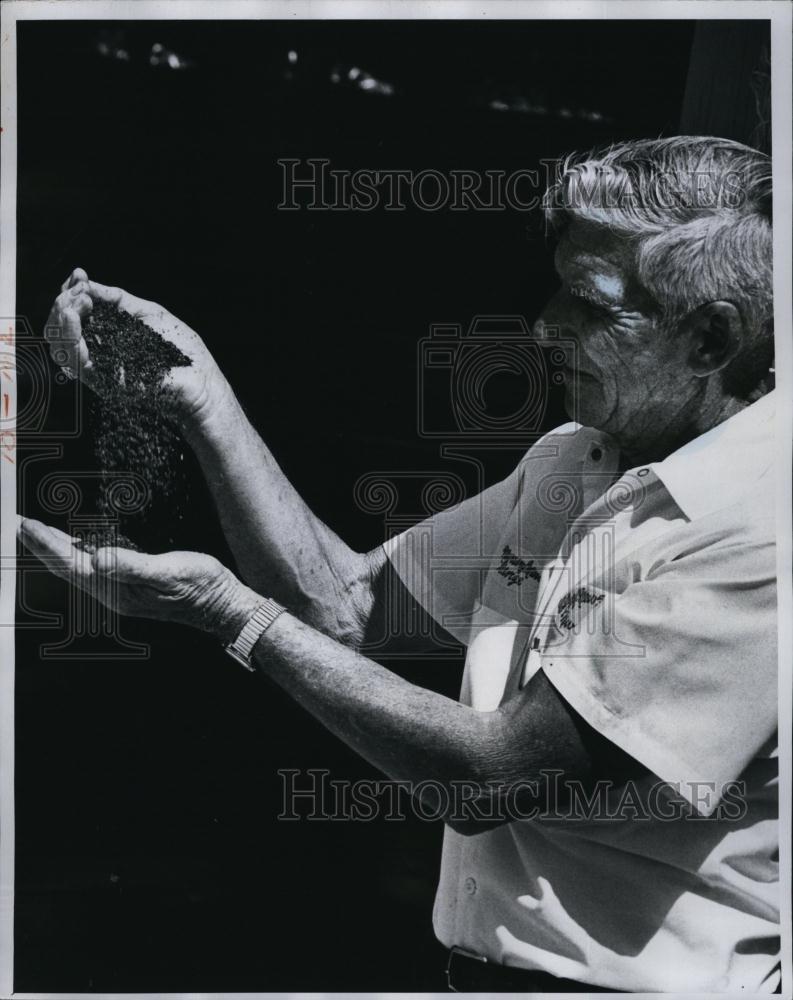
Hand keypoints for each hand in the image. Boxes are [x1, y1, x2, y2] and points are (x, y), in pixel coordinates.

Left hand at [18, 517, 262, 643]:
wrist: (221, 604)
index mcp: (116, 590)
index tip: (27, 525)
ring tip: (40, 533)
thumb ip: (131, 565)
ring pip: (77, 568)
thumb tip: (96, 556)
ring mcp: (121, 591)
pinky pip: (93, 568)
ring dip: (56, 550)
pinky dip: (77, 554)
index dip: (47, 544)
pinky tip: (77, 546)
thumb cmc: (200, 587)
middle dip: (43, 546)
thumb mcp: (167, 572)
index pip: (70, 564)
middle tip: (22, 525)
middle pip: (67, 567)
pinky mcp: (131, 585)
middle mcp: (113, 593)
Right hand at [44, 268, 230, 426]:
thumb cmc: (182, 351)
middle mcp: (100, 353)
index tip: (79, 275)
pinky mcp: (105, 382)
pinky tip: (76, 316)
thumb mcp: (148, 312)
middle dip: (63, 302)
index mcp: (109, 336)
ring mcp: (101, 369)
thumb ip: (117, 299)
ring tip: (77, 302)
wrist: (201, 381)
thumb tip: (86, 283)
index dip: (71, 292)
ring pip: (61, 344)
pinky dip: (70, 335)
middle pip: (60, 329)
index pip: (75, 315)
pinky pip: (76, 360)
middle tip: (79, 290)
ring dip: (62, 316)